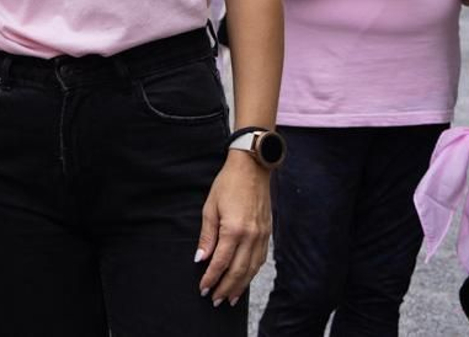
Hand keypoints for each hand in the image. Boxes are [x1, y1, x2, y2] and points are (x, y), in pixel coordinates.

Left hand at [196, 152, 272, 305]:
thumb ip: (207, 236)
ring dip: (240, 286)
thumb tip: (200, 259)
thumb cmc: (227, 185)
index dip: (212, 278)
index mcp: (234, 230)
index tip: (204, 289)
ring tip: (230, 298)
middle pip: (238, 271)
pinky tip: (244, 280)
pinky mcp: (268, 234)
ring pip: (252, 269)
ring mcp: (262, 236)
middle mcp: (251, 236)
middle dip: (226, 288)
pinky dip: (251, 273)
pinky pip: (260, 260)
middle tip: (215, 300)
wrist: (252, 169)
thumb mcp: (210, 208)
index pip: (221, 262)